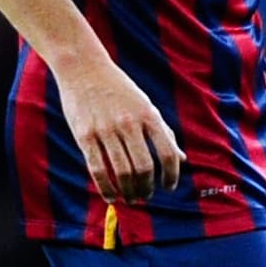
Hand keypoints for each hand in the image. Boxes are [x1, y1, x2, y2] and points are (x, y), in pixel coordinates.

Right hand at [54, 53, 185, 202]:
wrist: (84, 68)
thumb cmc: (119, 90)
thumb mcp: (145, 105)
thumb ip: (163, 132)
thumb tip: (181, 159)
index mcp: (148, 115)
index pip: (167, 153)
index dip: (171, 175)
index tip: (169, 187)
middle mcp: (129, 123)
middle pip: (144, 168)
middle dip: (147, 188)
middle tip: (146, 196)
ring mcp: (106, 130)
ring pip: (121, 172)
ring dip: (129, 191)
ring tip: (131, 198)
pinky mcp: (85, 136)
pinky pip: (97, 169)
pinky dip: (106, 188)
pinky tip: (111, 197)